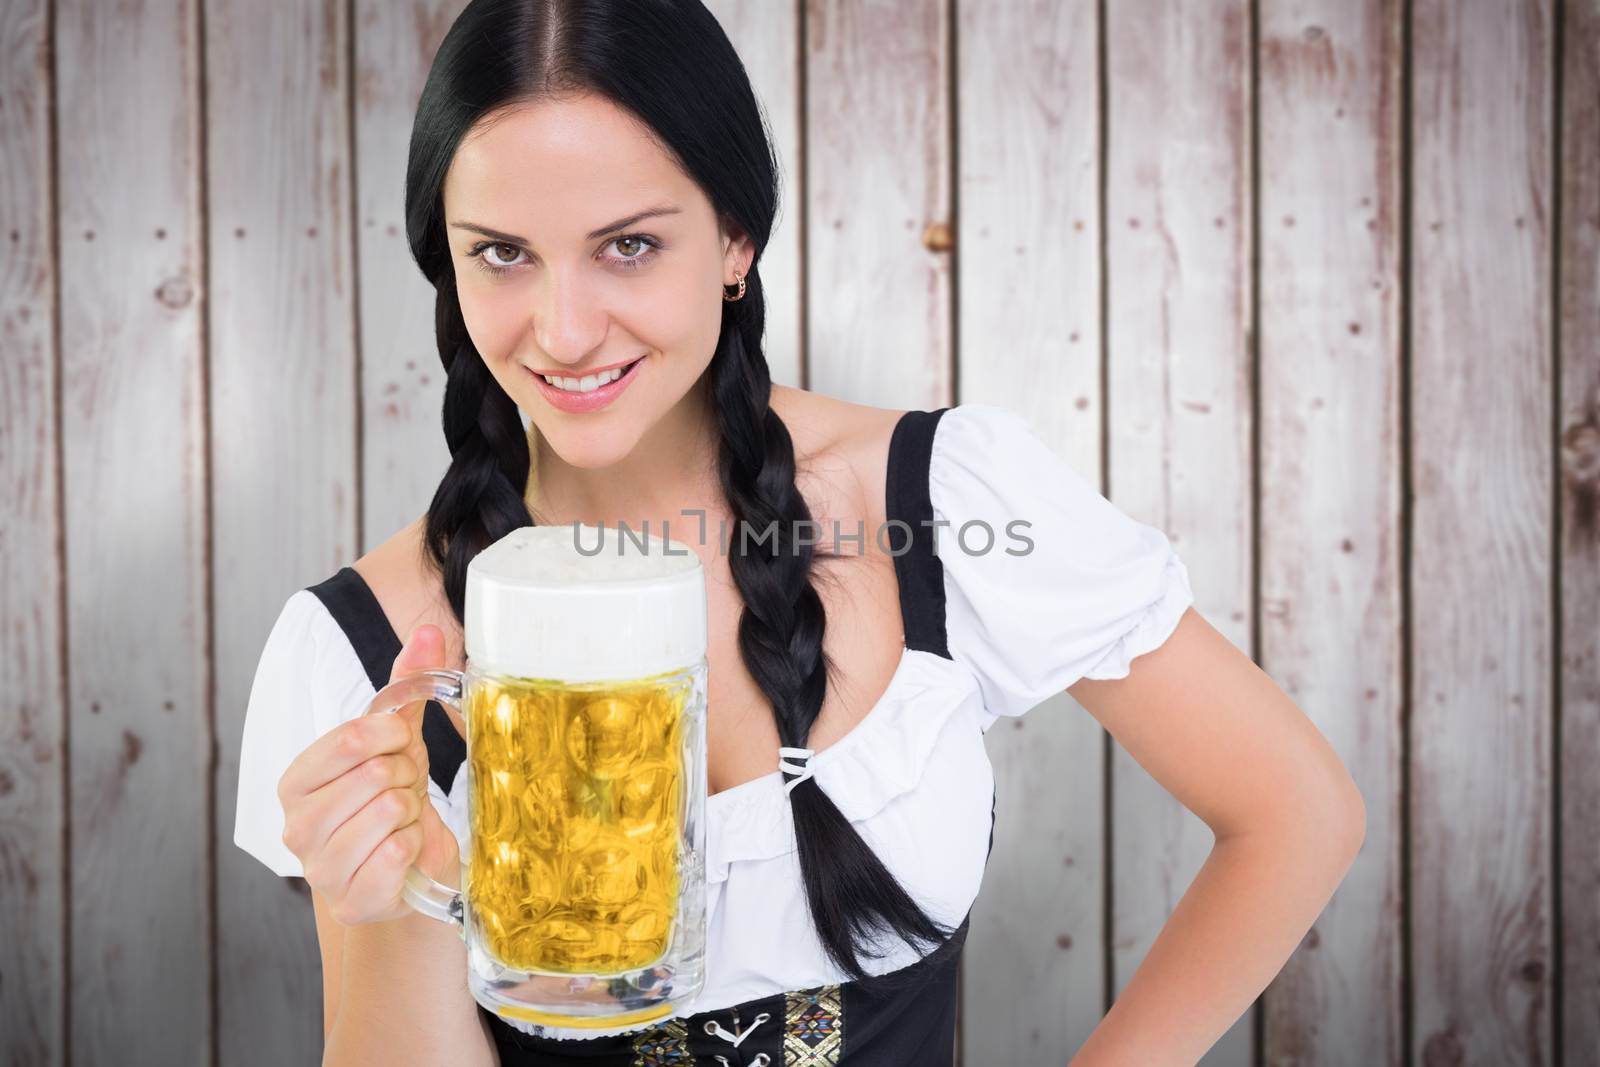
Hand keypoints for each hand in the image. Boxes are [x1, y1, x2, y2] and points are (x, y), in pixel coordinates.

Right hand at [278, 624, 461, 924]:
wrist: (403, 870)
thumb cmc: (391, 799)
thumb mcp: (396, 739)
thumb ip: (407, 683)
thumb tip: (428, 631)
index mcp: (296, 779)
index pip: (353, 738)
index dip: (393, 738)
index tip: (400, 748)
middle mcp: (295, 825)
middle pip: (377, 774)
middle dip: (407, 778)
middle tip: (403, 792)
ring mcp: (319, 868)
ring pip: (390, 812)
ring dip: (412, 815)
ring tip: (401, 823)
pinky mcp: (350, 900)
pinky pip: (398, 854)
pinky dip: (414, 849)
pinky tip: (403, 854)